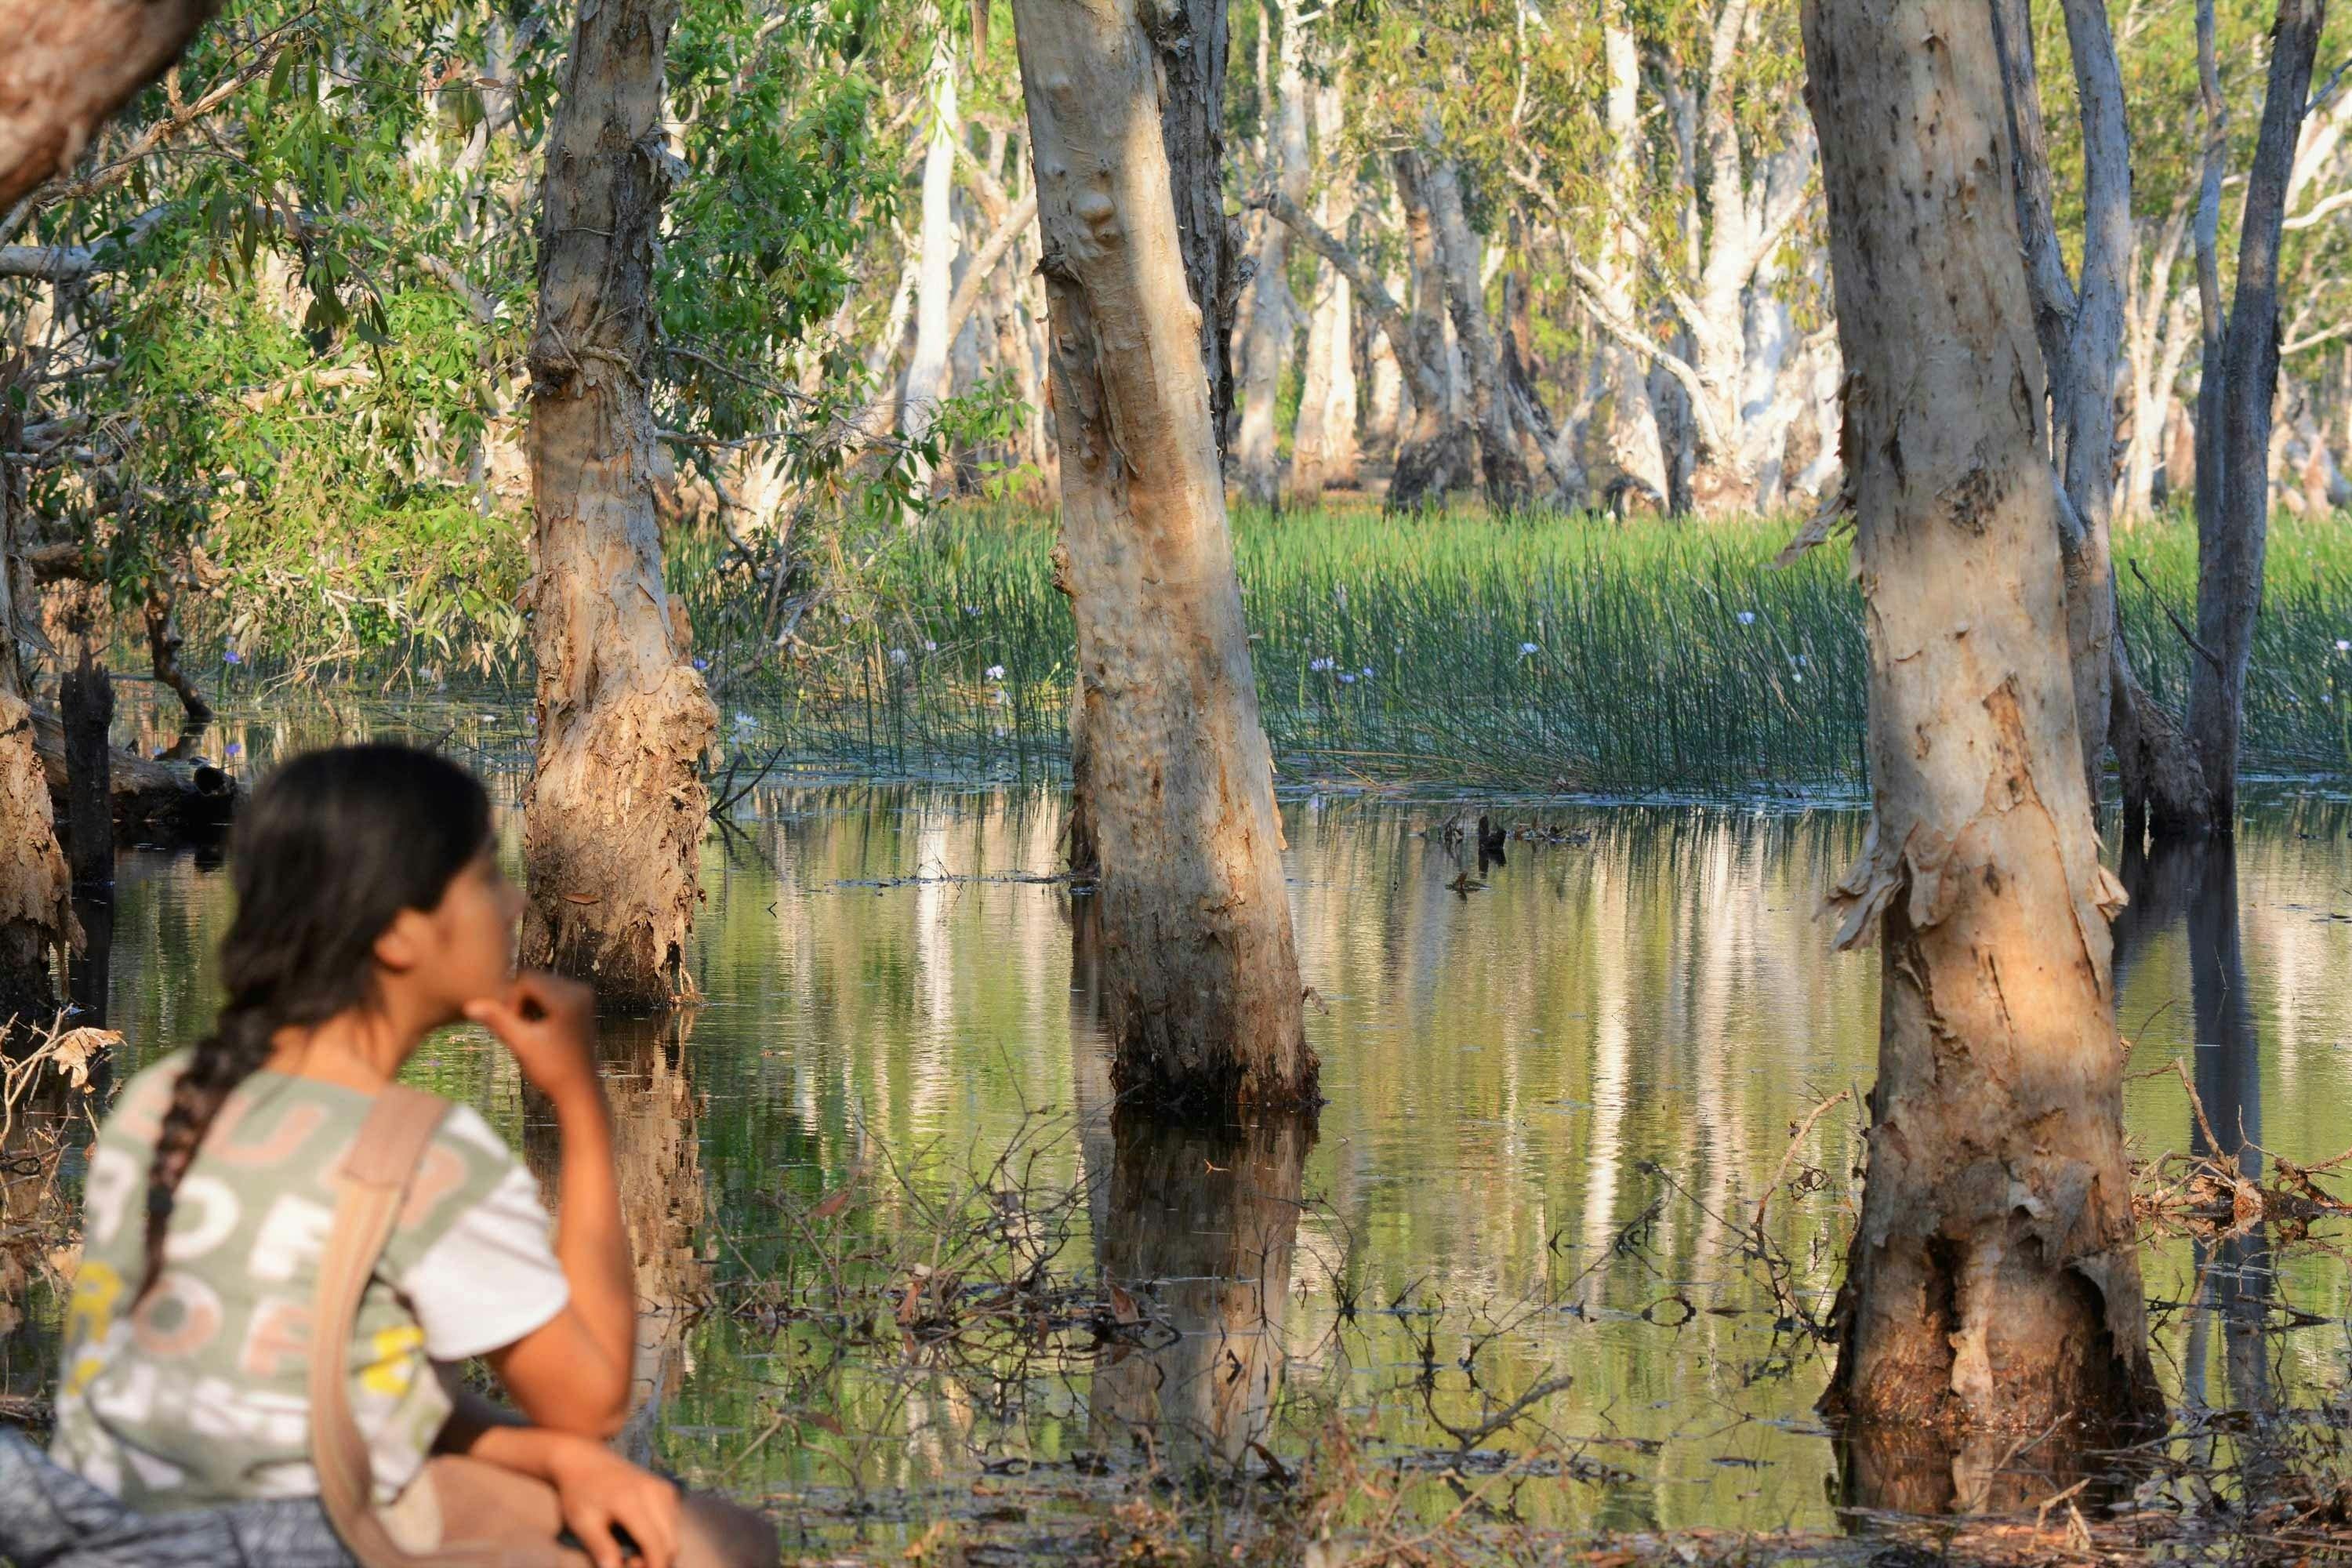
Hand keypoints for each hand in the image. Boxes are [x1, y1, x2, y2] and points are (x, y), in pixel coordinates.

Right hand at [464, 971, 599, 1104]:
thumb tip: (469, 1005)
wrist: (579, 1089)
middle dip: (521, 1002)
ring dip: (529, 1004)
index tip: (517, 1028)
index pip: (526, 980)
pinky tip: (541, 1029)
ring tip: (532, 1032)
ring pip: (541, 985)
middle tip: (523, 1031)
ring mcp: (584, 996)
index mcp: (569, 999)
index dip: (513, 1001)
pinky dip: (540, 1006)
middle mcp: (581, 991)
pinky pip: (552, 991)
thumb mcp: (522, 1044)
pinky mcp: (583, 1002)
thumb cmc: (551, 1070)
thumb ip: (497, 1021)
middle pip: (534, 979)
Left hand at [543, 1436, 679, 1567]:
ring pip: (674, 1535)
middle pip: (671, 1543)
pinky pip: (673, 1523)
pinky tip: (639, 1537)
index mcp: (632, 1502)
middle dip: (655, 1562)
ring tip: (630, 1553)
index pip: (656, 1545)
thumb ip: (602, 1549)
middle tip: (628, 1564)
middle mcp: (655, 1493)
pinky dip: (661, 1537)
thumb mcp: (583, 1523)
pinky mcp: (667, 1488)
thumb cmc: (579, 1494)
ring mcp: (664, 1488)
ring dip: (659, 1551)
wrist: (585, 1460)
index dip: (653, 1567)